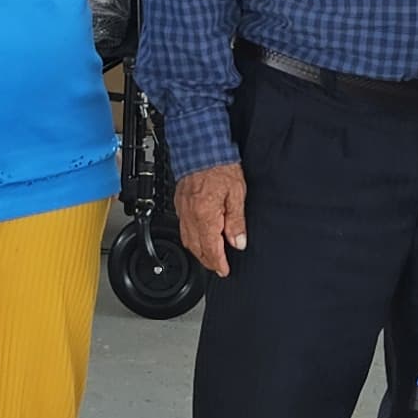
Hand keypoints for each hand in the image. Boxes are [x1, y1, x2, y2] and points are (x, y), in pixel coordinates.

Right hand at [173, 162, 247, 277]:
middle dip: (208, 261)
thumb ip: (237, 221)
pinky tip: (198, 237)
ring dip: (198, 252)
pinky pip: (182, 228)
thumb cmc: (220, 165)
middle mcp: (191, 216)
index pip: (211, 248)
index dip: (219, 263)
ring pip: (187, 240)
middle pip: (197, 248)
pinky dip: (191, 238)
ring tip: (209, 257)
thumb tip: (239, 242)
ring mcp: (183, 210)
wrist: (201, 146)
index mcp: (205, 215)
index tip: (224, 271)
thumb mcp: (237, 194)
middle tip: (218, 267)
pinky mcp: (179, 203)